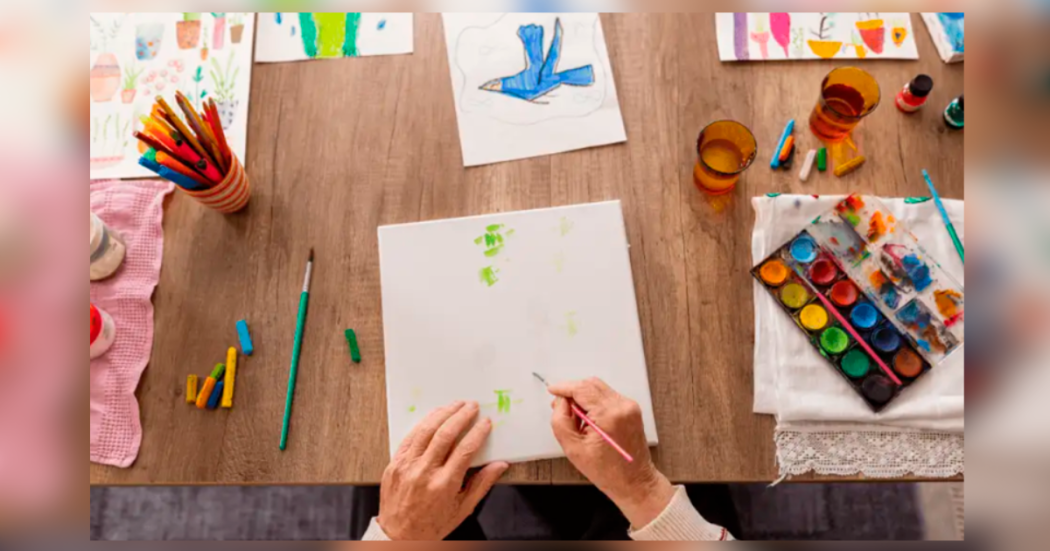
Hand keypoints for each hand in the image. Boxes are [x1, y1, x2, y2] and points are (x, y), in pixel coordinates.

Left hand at [377, 401, 508, 540]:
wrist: (399, 536)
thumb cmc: (431, 525)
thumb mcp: (462, 509)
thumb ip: (482, 484)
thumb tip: (500, 465)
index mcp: (444, 485)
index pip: (465, 450)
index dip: (478, 432)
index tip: (486, 423)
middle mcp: (424, 473)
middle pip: (445, 434)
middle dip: (461, 416)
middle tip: (472, 406)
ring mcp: (407, 467)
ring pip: (426, 431)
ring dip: (442, 414)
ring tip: (454, 405)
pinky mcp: (394, 464)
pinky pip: (409, 437)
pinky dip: (423, 424)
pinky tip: (433, 417)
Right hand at [548, 378, 674, 529]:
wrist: (634, 482)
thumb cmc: (607, 471)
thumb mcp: (573, 448)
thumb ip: (561, 420)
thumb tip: (560, 401)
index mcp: (609, 415)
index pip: (582, 388)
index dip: (564, 387)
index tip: (552, 390)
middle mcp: (622, 406)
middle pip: (591, 384)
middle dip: (573, 392)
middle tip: (560, 407)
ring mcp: (630, 407)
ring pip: (599, 389)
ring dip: (583, 398)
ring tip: (576, 419)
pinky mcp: (632, 410)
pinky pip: (607, 397)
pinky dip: (594, 403)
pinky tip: (589, 420)